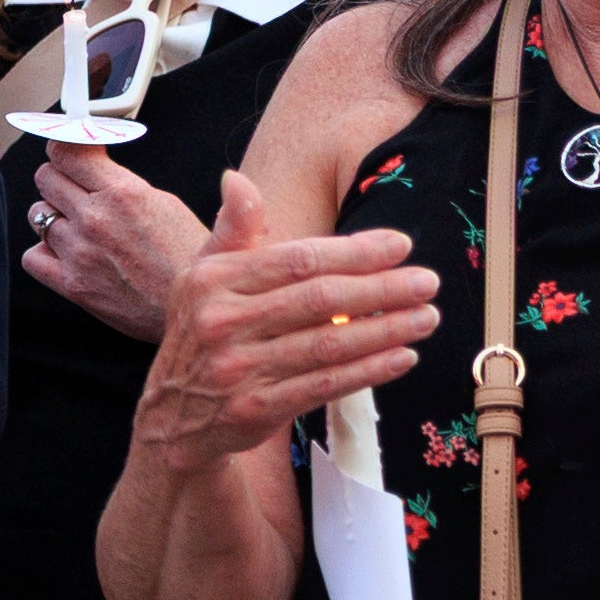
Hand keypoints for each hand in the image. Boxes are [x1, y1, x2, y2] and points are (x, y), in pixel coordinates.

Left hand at [22, 147, 210, 340]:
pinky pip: (32, 257)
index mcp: (123, 193)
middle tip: (75, 186)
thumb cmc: (189, 258)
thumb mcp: (169, 203)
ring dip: (53, 215)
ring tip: (76, 223)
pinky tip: (63, 252)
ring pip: (38, 215)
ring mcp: (79, 252)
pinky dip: (42, 253)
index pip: (67, 151)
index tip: (68, 150)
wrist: (196, 307)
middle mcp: (95, 219)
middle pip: (47, 178)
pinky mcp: (71, 284)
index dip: (63, 145)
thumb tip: (100, 163)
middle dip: (59, 177)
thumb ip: (127, 183)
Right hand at [135, 171, 440, 475]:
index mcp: (211, 281)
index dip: (355, 252)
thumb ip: (231, 231)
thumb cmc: (201, 336)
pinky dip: (369, 371)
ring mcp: (235, 369)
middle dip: (382, 289)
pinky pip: (323, 385)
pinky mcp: (252, 409)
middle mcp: (219, 323)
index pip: (297, 260)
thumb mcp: (202, 279)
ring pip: (328, 345)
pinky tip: (402, 357)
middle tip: (427, 282)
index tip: (400, 246)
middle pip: (318, 300)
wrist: (173, 418)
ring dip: (386, 330)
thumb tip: (236, 180)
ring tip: (425, 318)